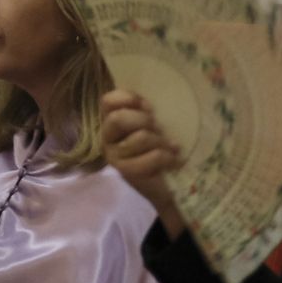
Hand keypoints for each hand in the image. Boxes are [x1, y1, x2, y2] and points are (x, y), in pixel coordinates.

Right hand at [100, 90, 185, 230]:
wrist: (165, 184)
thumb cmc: (159, 146)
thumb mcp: (152, 123)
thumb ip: (146, 111)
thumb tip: (148, 105)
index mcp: (112, 121)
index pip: (108, 101)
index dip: (128, 98)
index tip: (148, 106)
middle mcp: (107, 138)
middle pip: (118, 119)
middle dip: (144, 120)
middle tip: (158, 129)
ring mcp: (114, 156)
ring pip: (140, 137)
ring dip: (160, 141)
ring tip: (170, 147)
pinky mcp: (126, 172)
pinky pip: (152, 157)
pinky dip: (167, 157)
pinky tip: (173, 159)